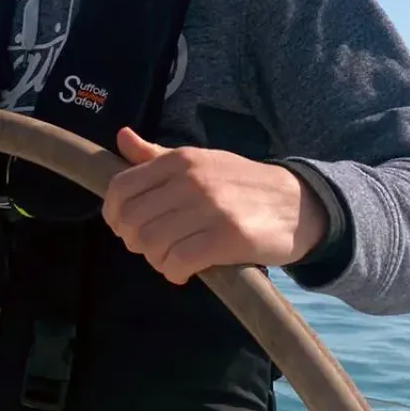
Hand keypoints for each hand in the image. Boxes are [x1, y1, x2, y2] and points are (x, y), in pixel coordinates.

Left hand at [101, 127, 328, 284]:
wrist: (296, 204)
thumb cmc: (239, 184)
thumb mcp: (199, 161)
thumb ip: (156, 156)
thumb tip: (122, 138)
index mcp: (180, 160)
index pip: (121, 187)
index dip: (113, 214)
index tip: (124, 228)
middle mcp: (191, 180)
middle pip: (131, 220)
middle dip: (134, 241)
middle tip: (151, 247)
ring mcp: (210, 208)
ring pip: (151, 243)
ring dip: (155, 259)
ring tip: (170, 259)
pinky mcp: (228, 238)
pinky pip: (178, 262)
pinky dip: (173, 273)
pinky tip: (183, 272)